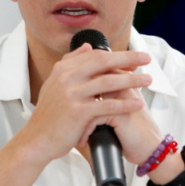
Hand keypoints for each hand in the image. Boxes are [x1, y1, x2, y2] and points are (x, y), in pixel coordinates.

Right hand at [14, 44, 150, 166]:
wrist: (37, 139)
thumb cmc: (49, 115)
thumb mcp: (55, 84)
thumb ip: (71, 63)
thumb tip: (87, 47)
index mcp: (62, 69)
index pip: (94, 55)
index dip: (116, 55)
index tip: (133, 58)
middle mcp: (66, 78)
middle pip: (103, 62)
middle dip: (128, 58)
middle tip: (146, 58)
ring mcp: (72, 94)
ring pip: (108, 82)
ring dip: (131, 80)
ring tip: (147, 80)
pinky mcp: (78, 112)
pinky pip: (107, 106)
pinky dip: (124, 104)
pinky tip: (137, 104)